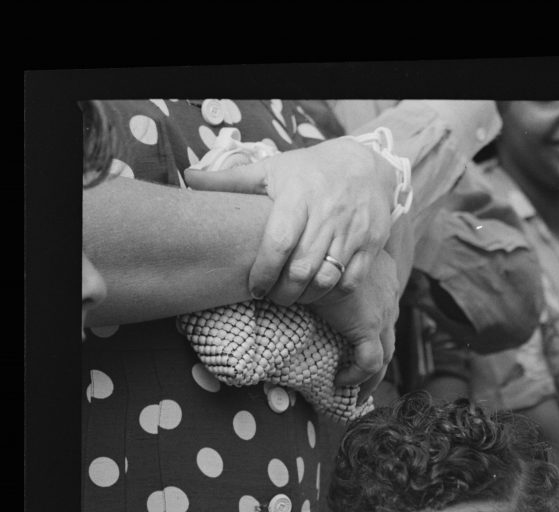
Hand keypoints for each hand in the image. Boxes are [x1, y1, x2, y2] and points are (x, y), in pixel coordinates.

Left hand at [184, 136, 398, 304]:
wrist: (363, 166)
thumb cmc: (309, 172)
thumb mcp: (271, 170)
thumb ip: (231, 179)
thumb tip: (188, 177)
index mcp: (298, 197)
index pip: (279, 242)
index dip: (264, 272)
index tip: (254, 290)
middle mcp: (327, 215)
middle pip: (302, 268)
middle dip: (284, 293)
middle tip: (272, 298)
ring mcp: (351, 232)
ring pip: (327, 279)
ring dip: (307, 297)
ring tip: (294, 297)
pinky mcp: (370, 246)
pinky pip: (351, 281)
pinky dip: (334, 294)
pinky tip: (320, 293)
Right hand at [311, 247, 399, 398]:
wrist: (306, 246)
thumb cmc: (306, 246)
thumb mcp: (325, 258)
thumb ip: (326, 271)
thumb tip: (309, 280)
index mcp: (383, 275)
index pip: (386, 310)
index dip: (375, 332)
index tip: (358, 345)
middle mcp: (389, 295)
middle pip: (389, 337)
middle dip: (378, 362)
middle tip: (363, 380)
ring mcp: (382, 312)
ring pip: (385, 355)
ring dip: (371, 377)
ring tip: (356, 394)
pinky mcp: (368, 326)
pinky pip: (370, 361)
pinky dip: (358, 375)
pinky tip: (340, 381)